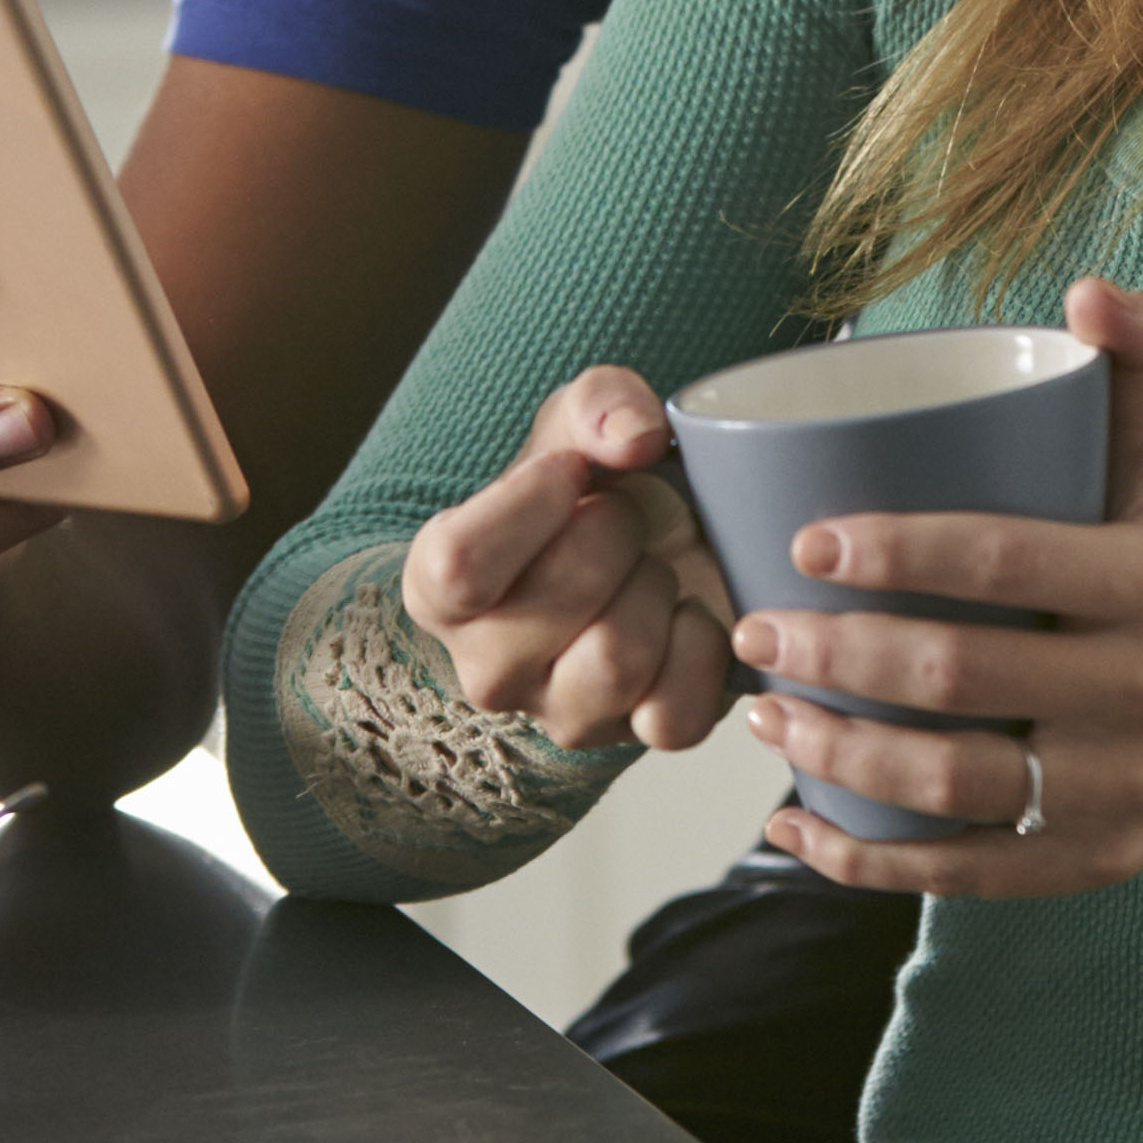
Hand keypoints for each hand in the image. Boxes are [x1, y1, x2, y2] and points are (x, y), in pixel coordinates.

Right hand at [399, 369, 734, 751]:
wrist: (657, 543)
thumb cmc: (593, 488)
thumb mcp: (579, 423)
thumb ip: (597, 405)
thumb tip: (634, 438)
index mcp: (439, 588)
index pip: (458, 565)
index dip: (527, 505)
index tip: (569, 472)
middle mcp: (487, 667)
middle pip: (559, 600)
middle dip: (614, 532)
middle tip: (622, 516)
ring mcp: (560, 713)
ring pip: (617, 660)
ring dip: (656, 587)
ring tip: (650, 566)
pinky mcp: (633, 737)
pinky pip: (674, 714)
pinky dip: (702, 647)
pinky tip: (687, 613)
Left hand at [738, 276, 1142, 897]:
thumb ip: (1136, 363)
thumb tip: (1085, 287)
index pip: (1012, 560)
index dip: (902, 551)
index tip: (807, 539)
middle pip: (965, 678)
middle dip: (840, 656)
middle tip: (756, 628)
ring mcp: (1120, 791)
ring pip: (955, 784)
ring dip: (839, 755)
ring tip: (762, 710)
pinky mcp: (1088, 865)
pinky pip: (963, 873)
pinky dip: (867, 858)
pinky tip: (793, 822)